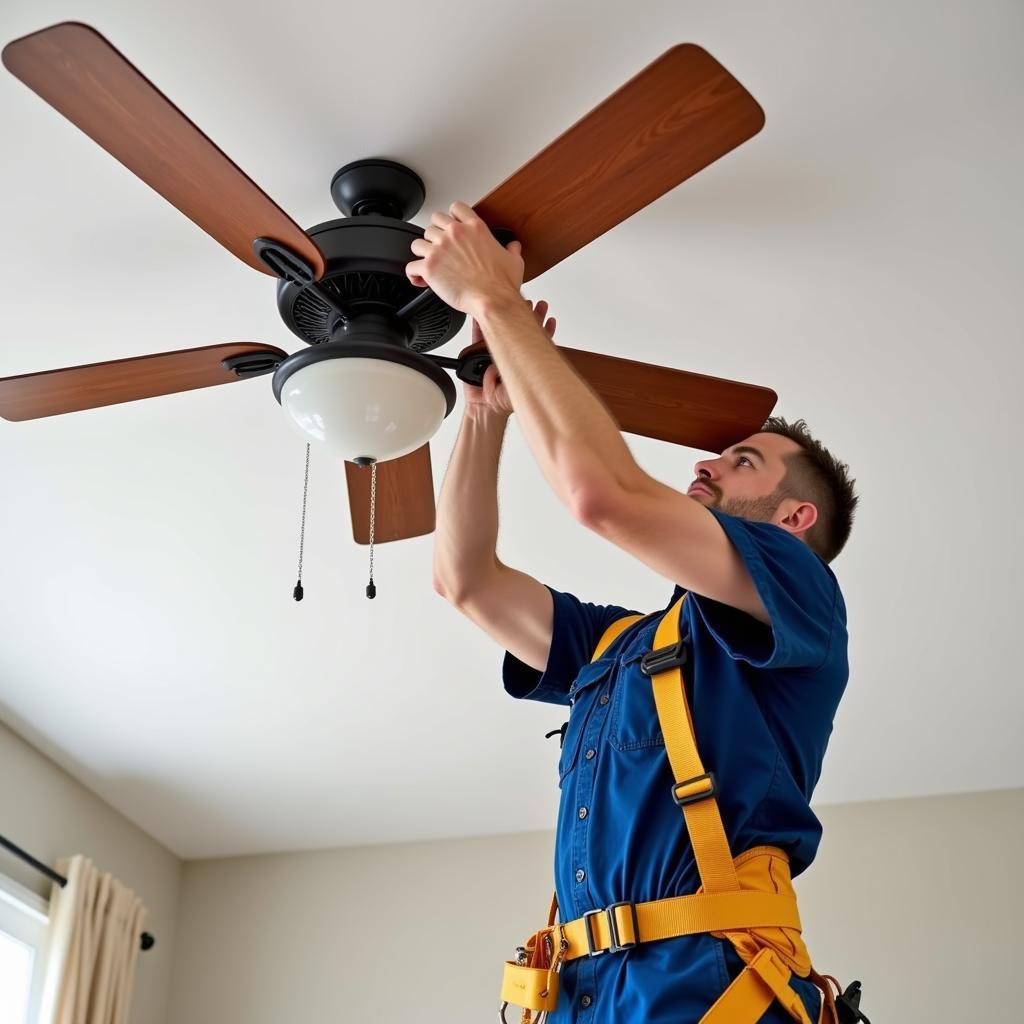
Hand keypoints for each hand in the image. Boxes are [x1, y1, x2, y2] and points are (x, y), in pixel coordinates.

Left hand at [406, 201, 524, 313]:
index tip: (450, 226)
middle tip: (439, 248)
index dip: (451, 217)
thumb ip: (511, 249)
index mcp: (474, 228)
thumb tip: (514, 246)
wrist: (493, 300)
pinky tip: (420, 280)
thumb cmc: (502, 284)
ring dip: (422, 253)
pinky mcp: (429, 267)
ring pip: (418, 242)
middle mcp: (455, 234)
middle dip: (435, 235)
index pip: (456, 208)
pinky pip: (411, 267)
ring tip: (429, 264)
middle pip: (433, 223)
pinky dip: (414, 274)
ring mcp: (440, 249)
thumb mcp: (514, 261)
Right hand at [462, 300, 556, 415]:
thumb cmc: (502, 400)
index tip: (550, 320)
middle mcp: (509, 354)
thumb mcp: (514, 391)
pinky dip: (478, 325)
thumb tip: (502, 369)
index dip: (544, 331)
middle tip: (539, 306)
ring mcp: (493, 352)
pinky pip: (477, 336)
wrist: (484, 408)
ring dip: (506, 315)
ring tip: (517, 304)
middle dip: (531, 317)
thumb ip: (513, 379)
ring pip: (500, 328)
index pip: (536, 343)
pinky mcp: (476, 352)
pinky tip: (481, 315)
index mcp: (522, 362)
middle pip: (521, 330)